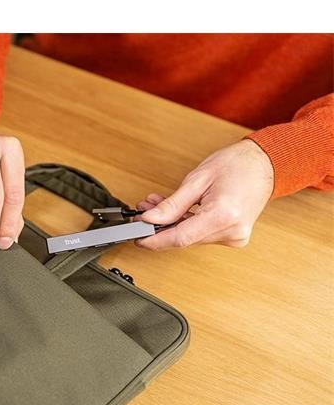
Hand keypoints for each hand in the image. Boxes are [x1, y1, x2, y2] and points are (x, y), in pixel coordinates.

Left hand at [136, 139, 274, 249]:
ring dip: (171, 224)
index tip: (137, 237)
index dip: (154, 240)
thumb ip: (172, 203)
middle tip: (143, 212)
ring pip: (190, 238)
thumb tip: (150, 219)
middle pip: (183, 239)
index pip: (180, 238)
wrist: (266, 164)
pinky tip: (175, 213)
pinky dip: (185, 225)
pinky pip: (201, 235)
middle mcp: (231, 231)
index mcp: (223, 215)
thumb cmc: (238, 165)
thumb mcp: (198, 179)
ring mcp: (234, 237)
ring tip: (156, 206)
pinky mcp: (233, 237)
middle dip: (159, 227)